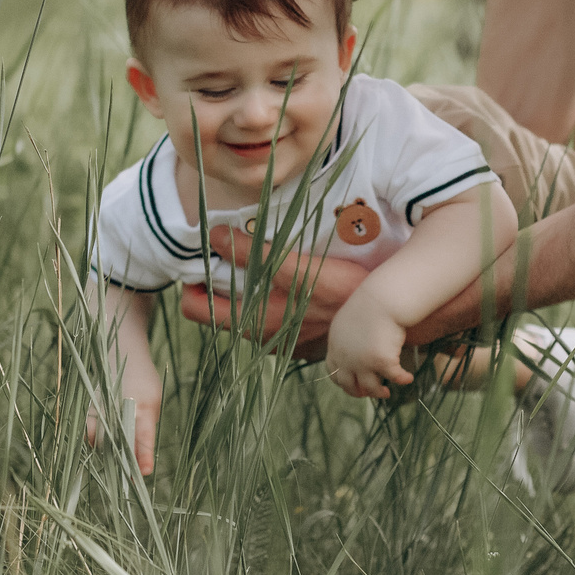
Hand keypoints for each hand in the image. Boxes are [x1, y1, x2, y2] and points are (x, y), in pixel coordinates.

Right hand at [85, 365, 162, 475]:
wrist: (121, 354)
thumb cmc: (144, 383)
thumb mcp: (152, 404)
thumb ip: (145, 430)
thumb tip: (140, 464)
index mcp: (143, 403)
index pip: (144, 434)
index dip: (144, 454)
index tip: (145, 472)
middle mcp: (120, 405)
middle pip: (119, 442)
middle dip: (124, 463)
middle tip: (131, 481)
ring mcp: (102, 406)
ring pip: (101, 440)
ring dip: (110, 456)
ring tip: (120, 469)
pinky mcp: (89, 408)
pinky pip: (91, 433)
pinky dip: (98, 445)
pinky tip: (106, 451)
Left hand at [178, 225, 371, 360]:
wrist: (385, 320)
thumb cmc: (343, 293)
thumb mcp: (297, 269)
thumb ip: (254, 253)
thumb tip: (214, 234)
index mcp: (253, 323)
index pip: (194, 309)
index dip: (189, 282)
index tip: (197, 257)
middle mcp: (262, 338)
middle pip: (216, 311)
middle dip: (213, 283)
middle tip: (220, 253)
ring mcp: (282, 340)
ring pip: (245, 314)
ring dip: (242, 290)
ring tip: (250, 261)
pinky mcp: (301, 338)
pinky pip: (272, 318)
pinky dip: (267, 299)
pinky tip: (283, 280)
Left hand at [325, 295, 415, 399]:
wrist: (383, 298)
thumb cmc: (371, 303)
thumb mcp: (348, 320)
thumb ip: (347, 337)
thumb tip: (356, 349)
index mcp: (335, 345)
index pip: (333, 371)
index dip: (343, 381)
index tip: (353, 384)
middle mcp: (345, 357)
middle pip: (348, 384)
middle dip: (359, 391)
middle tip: (369, 392)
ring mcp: (362, 361)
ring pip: (370, 387)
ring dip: (378, 392)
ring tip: (386, 392)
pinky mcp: (382, 361)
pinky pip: (394, 377)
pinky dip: (402, 379)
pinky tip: (408, 378)